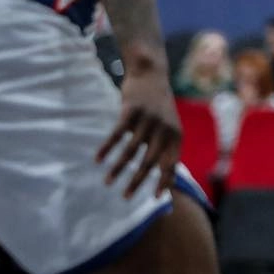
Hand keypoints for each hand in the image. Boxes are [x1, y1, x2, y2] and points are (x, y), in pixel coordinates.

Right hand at [96, 72, 180, 198]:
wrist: (151, 74)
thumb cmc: (159, 105)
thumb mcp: (170, 125)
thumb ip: (166, 146)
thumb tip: (164, 175)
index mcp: (176, 135)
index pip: (171, 164)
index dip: (164, 182)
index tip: (154, 199)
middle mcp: (164, 129)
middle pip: (149, 162)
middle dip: (137, 182)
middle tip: (125, 197)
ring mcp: (148, 119)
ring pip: (131, 150)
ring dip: (118, 168)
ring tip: (107, 182)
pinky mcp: (132, 110)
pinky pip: (117, 134)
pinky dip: (107, 148)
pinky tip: (97, 159)